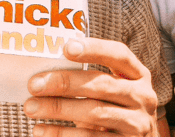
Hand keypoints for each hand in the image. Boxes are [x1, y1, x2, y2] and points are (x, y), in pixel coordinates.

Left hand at [24, 38, 158, 135]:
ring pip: (94, 113)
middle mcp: (143, 97)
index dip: (94, 49)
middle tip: (34, 84)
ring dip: (58, 109)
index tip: (66, 47)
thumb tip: (46, 70)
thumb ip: (93, 79)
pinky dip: (62, 134)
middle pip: (101, 85)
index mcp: (139, 76)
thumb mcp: (117, 91)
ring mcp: (137, 124)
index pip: (119, 55)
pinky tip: (42, 131)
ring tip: (31, 108)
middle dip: (65, 83)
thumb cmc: (118, 110)